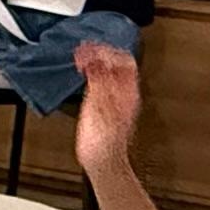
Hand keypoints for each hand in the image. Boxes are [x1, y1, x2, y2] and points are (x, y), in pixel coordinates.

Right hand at [72, 40, 143, 177]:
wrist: (103, 161)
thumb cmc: (102, 140)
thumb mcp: (98, 104)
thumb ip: (97, 79)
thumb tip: (94, 59)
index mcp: (127, 91)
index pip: (123, 60)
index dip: (107, 50)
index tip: (91, 48)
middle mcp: (125, 94)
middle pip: (118, 65)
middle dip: (101, 54)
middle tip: (84, 50)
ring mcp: (118, 102)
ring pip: (111, 74)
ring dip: (97, 63)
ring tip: (82, 59)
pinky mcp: (109, 110)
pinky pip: (104, 85)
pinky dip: (94, 76)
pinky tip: (85, 78)